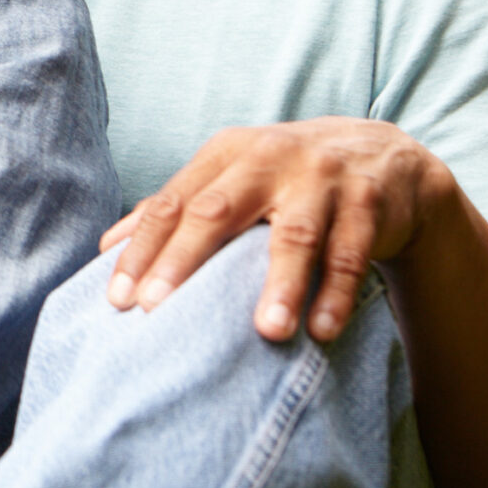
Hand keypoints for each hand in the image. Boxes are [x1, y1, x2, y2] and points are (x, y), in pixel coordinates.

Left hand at [99, 119, 456, 342]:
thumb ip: (176, 209)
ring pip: (294, 234)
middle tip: (157, 310)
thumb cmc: (284, 178)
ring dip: (281, 285)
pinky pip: (350, 252)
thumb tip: (108, 247)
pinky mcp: (367, 202)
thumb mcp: (230, 179)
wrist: (380, 155)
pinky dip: (337, 293)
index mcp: (225, 155)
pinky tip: (322, 330)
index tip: (118, 300)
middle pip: (218, 212)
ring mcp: (320, 178)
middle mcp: (267, 159)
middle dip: (185, 261)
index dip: (141, 250)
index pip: (171, 203)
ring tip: (267, 332)